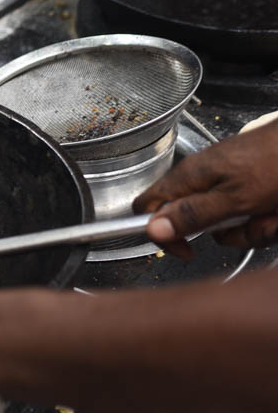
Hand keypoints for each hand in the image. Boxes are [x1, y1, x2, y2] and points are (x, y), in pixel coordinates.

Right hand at [133, 119, 277, 258]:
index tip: (186, 249)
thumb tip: (153, 229)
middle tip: (251, 223)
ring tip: (272, 213)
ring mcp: (225, 183)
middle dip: (229, 233)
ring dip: (254, 228)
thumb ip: (192, 215)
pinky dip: (265, 218)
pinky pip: (247, 215)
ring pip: (228, 224)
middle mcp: (202, 180)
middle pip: (198, 223)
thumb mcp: (234, 199)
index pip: (148, 208)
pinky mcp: (246, 186)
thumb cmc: (275, 163)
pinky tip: (276, 208)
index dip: (162, 232)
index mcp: (188, 178)